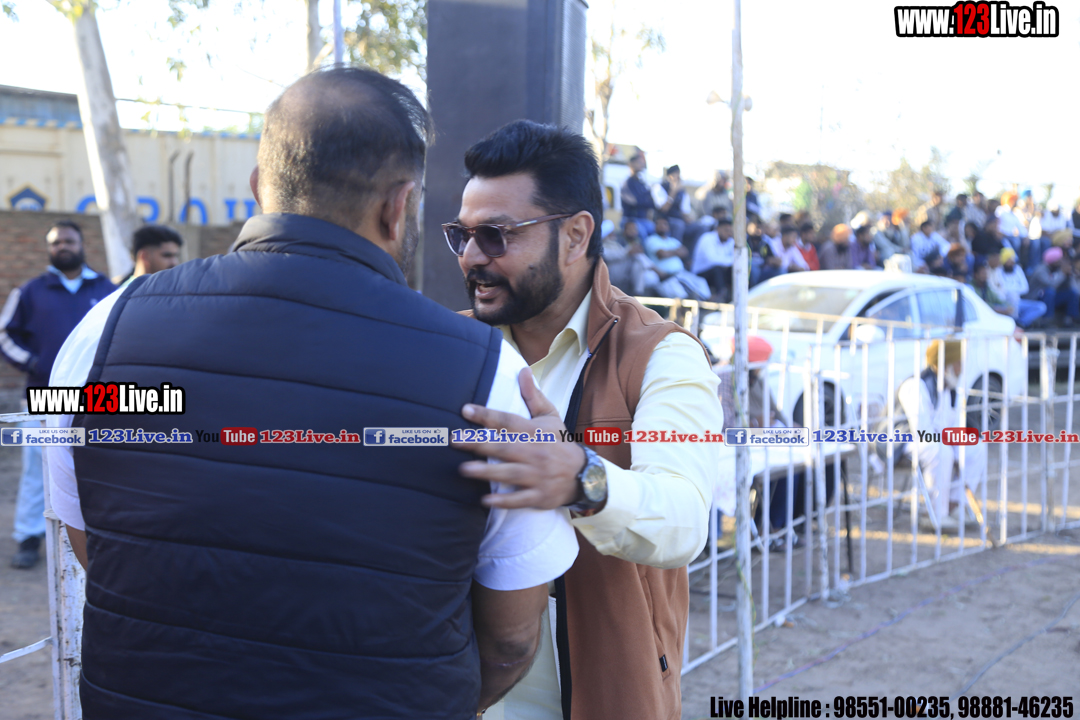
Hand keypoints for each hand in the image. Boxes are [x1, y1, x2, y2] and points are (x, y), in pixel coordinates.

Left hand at [454, 368, 585, 509]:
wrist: (584, 475)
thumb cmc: (559, 443)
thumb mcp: (550, 417)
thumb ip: (533, 395)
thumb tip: (522, 370)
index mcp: (535, 432)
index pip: (508, 421)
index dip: (487, 415)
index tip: (465, 410)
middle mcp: (535, 453)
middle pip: (504, 447)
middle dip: (478, 443)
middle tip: (453, 440)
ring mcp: (538, 476)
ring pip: (509, 473)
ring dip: (486, 472)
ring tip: (463, 470)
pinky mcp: (539, 496)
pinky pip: (520, 499)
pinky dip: (503, 501)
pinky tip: (484, 501)